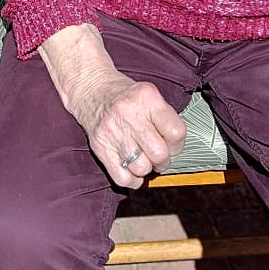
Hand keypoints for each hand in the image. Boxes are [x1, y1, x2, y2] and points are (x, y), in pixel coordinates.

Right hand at [39, 24, 186, 189]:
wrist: (90, 89)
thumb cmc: (125, 95)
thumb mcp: (148, 95)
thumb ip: (165, 118)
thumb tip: (177, 151)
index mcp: (147, 97)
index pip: (176, 133)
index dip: (178, 145)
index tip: (172, 145)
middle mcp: (129, 113)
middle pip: (159, 154)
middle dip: (163, 161)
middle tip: (159, 156)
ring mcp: (112, 131)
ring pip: (141, 168)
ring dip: (146, 169)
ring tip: (142, 158)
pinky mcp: (99, 146)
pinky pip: (122, 178)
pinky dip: (132, 180)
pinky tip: (132, 169)